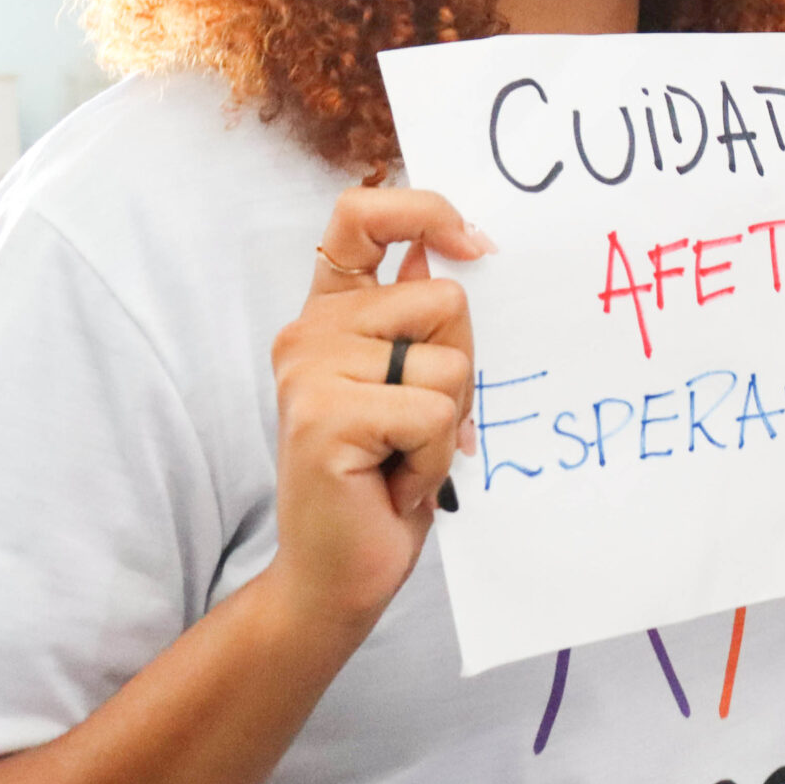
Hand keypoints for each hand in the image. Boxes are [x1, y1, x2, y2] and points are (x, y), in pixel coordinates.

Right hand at [262, 189, 489, 639]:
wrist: (337, 574)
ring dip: (448, 423)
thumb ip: (419, 320)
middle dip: (462, 368)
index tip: (474, 244)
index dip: (424, 209)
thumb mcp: (413, 384)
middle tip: (421, 427)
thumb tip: (451, 249)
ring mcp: (310, 371)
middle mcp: (310, 331)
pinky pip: (432, 412)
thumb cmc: (385, 478)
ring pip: (448, 361)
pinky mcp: (324, 416)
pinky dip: (434, 458)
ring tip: (402, 458)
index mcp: (332, 312)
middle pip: (446, 298)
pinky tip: (395, 484)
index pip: (362, 214)